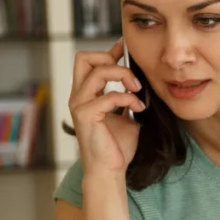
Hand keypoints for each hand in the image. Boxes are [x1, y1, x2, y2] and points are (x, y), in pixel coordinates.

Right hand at [68, 38, 145, 175]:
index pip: (90, 61)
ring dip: (123, 76)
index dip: (109, 51)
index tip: (127, 49)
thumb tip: (141, 82)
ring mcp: (79, 105)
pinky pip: (109, 96)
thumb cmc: (118, 146)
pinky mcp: (85, 115)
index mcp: (86, 94)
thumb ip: (128, 97)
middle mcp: (78, 96)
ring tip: (138, 91)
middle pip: (84, 58)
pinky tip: (139, 108)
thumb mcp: (127, 115)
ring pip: (98, 72)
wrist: (111, 170)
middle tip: (131, 76)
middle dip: (110, 58)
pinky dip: (128, 99)